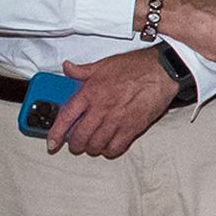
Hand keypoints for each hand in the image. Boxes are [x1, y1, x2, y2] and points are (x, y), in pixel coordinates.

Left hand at [49, 49, 182, 159]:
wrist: (163, 71)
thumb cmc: (137, 66)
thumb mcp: (104, 64)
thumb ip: (83, 70)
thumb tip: (68, 68)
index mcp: (91, 92)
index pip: (66, 117)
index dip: (55, 133)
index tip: (52, 142)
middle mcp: (102, 108)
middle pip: (80, 136)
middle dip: (74, 144)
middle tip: (75, 143)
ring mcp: (117, 120)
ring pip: (96, 145)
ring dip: (91, 148)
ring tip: (92, 145)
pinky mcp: (133, 127)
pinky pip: (116, 147)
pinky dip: (109, 151)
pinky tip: (109, 146)